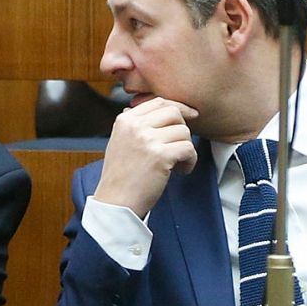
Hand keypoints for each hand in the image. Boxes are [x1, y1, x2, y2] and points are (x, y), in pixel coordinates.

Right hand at [95, 96, 199, 217]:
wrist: (116, 203)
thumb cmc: (121, 176)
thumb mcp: (121, 141)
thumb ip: (137, 125)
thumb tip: (160, 110)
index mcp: (125, 120)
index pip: (158, 102)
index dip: (177, 108)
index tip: (190, 116)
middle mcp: (135, 126)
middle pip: (173, 111)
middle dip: (183, 127)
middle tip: (182, 145)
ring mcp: (147, 139)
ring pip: (183, 131)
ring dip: (187, 148)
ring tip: (179, 163)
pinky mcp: (160, 156)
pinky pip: (188, 148)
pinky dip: (190, 160)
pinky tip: (182, 170)